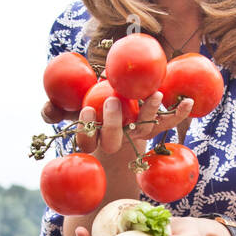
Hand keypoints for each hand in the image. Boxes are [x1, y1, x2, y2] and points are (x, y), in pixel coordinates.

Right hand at [42, 93, 192, 157]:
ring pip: (143, 131)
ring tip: (154, 95)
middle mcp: (116, 140)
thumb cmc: (87, 113)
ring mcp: (136, 135)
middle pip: (115, 139)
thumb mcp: (68, 109)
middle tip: (113, 101)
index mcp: (94, 137)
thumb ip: (54, 110)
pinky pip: (167, 124)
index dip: (87, 128)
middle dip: (114, 122)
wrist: (113, 121)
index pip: (87, 140)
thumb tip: (47, 112)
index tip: (86, 109)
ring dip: (149, 114)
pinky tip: (189, 102)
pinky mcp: (153, 128)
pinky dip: (179, 114)